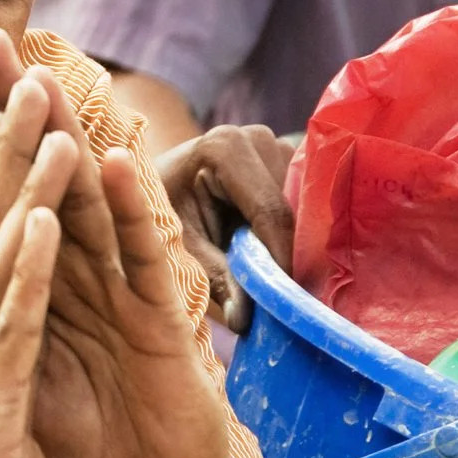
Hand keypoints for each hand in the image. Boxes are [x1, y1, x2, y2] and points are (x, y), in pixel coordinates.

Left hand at [0, 30, 237, 457]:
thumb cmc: (86, 431)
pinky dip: (127, 210)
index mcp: (48, 272)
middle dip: (20, 109)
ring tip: (42, 78)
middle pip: (48, 171)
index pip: (9, 190)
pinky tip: (112, 161)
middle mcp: (86, 265)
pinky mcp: (160, 319)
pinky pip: (140, 256)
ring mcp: (125, 286)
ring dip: (68, 138)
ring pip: (91, 199)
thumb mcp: (15, 364)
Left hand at [157, 125, 294, 331]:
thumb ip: (215, 277)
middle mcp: (256, 138)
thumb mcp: (180, 249)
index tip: (289, 303)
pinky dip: (299, 237)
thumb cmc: (157, 216)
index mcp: (225, 148)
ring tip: (288, 286)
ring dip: (299, 246)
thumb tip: (246, 319)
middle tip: (291, 303)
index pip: (271, 213)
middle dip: (294, 256)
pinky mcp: (286, 160)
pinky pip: (305, 205)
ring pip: (305, 208)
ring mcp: (275, 145)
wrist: (151, 188)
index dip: (283, 260)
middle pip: (293, 209)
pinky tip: (292, 267)